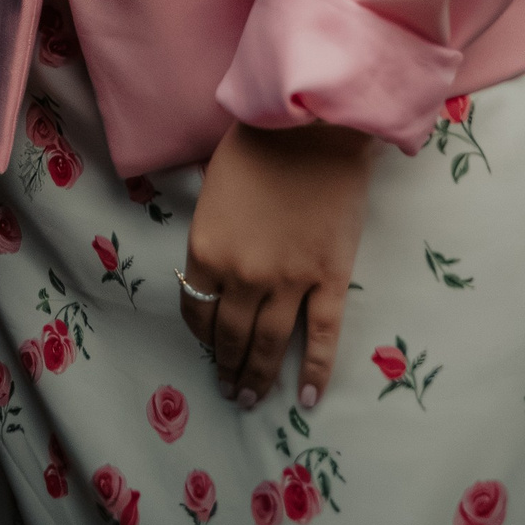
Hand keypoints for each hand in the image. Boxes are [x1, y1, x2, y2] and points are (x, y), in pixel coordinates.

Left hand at [180, 119, 377, 410]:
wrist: (311, 125)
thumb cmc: (257, 143)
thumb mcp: (212, 187)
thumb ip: (212, 232)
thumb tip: (214, 264)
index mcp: (207, 250)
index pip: (195, 309)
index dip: (200, 333)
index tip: (206, 346)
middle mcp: (242, 276)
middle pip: (231, 334)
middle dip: (227, 365)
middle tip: (228, 389)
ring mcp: (289, 281)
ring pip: (270, 344)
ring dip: (258, 376)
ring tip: (251, 399)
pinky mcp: (329, 279)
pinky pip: (323, 336)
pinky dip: (316, 372)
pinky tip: (306, 399)